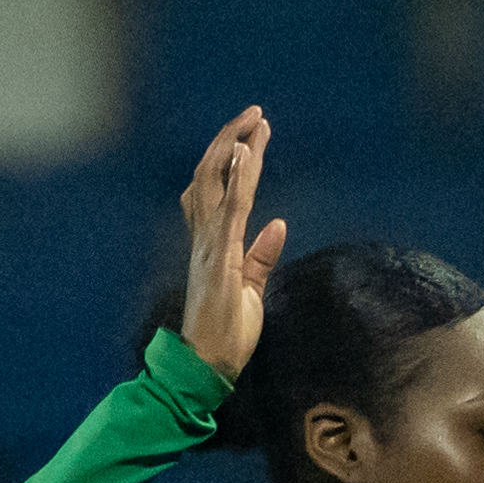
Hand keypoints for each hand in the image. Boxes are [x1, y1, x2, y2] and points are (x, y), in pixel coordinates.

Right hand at [176, 107, 285, 377]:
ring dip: (234, 149)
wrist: (208, 368)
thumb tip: (278, 224)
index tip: (254, 134)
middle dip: (230, 141)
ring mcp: (209, 248)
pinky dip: (234, 179)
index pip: (220, 192)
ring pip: (214, 184)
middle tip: (254, 114)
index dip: (234, 160)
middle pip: (210, 177)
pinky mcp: (219, 260)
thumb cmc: (226, 336)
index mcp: (213, 246)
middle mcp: (205, 240)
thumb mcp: (251, 291)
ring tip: (252, 122)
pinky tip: (243, 153)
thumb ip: (261, 258)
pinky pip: (227, 210)